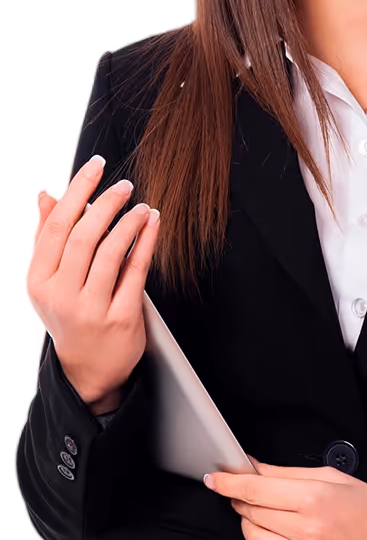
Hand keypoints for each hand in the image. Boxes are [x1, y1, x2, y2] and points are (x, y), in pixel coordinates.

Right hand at [29, 155, 160, 406]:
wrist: (88, 372)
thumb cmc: (72, 318)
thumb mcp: (51, 282)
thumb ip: (51, 240)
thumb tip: (47, 198)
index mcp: (40, 280)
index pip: (57, 226)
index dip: (77, 190)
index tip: (96, 167)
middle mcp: (61, 295)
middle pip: (83, 236)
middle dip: (106, 203)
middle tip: (124, 185)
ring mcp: (91, 309)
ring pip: (111, 253)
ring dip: (129, 222)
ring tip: (141, 206)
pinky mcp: (120, 318)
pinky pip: (136, 271)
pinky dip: (146, 242)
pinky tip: (153, 225)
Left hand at [204, 459, 366, 539]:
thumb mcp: (333, 478)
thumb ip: (287, 474)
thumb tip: (254, 468)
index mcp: (313, 499)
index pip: (254, 490)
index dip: (229, 483)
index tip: (215, 478)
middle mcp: (306, 532)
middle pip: (250, 513)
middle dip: (242, 500)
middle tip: (247, 491)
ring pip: (254, 539)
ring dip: (252, 523)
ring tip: (268, 513)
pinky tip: (284, 534)